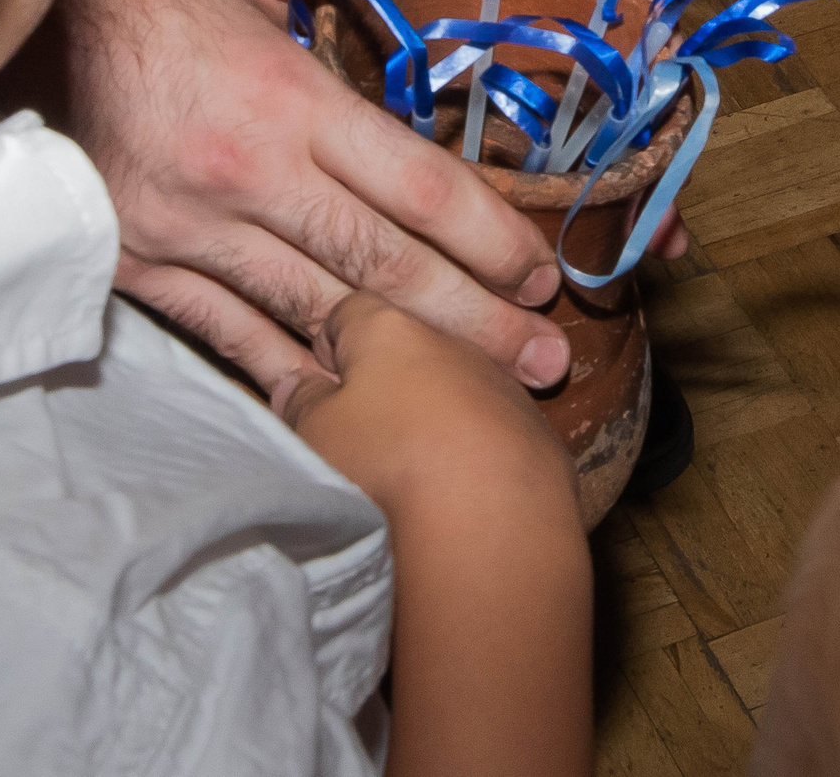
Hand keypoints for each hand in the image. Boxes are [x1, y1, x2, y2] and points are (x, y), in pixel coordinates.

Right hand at [60, 0, 572, 400]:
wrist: (12, 36)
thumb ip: (336, 23)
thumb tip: (417, 42)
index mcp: (286, 96)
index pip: (417, 183)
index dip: (490, 237)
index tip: (544, 271)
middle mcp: (248, 174)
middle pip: (384, 265)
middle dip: (477, 318)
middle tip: (546, 359)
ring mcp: (191, 231)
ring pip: (319, 310)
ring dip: (405, 355)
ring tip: (477, 390)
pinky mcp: (142, 268)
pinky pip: (232, 333)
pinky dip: (295, 371)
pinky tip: (352, 404)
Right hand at [286, 293, 591, 776]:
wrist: (493, 527)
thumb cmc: (383, 468)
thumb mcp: (314, 436)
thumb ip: (303, 403)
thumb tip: (296, 384)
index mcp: (391, 330)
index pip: (352, 310)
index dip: (332, 343)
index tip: (322, 382)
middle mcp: (457, 345)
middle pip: (414, 349)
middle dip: (391, 380)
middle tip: (366, 432)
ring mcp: (507, 389)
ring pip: (463, 390)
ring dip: (442, 417)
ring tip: (418, 472)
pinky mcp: (543, 438)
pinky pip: (502, 434)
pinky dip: (483, 453)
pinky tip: (468, 494)